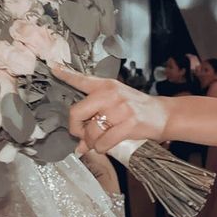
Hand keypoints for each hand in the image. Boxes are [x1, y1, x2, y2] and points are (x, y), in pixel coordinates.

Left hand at [52, 65, 168, 152]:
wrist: (164, 115)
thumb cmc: (138, 110)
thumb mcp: (117, 102)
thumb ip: (97, 117)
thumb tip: (79, 144)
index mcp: (106, 86)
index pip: (81, 79)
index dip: (65, 74)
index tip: (52, 68)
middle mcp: (111, 94)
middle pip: (76, 112)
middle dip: (75, 129)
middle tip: (81, 135)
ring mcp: (120, 109)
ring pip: (91, 131)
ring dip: (90, 143)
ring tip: (96, 144)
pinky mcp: (129, 123)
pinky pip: (104, 142)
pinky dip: (101, 148)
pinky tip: (104, 147)